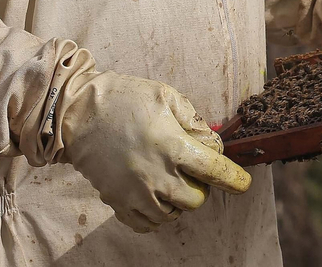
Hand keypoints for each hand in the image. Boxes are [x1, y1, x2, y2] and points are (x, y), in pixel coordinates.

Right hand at [58, 71, 251, 232]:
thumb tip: (211, 145)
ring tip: (170, 178)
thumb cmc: (124, 99)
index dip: (234, 179)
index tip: (243, 184)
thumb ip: (195, 122)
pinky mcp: (118, 202)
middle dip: (201, 185)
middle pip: (197, 199)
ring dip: (179, 201)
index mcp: (171, 146)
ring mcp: (135, 193)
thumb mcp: (166, 96)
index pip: (214, 171)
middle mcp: (155, 175)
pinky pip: (147, 224)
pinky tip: (155, 195)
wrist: (77, 113)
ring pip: (173, 215)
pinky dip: (156, 214)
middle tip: (190, 168)